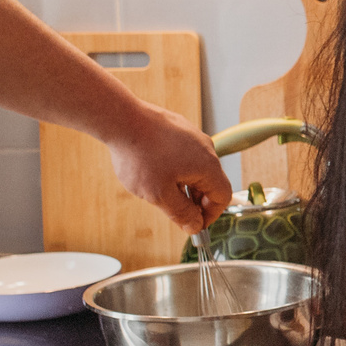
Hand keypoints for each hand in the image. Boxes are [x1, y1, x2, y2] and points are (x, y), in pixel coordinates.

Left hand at [106, 101, 232, 230]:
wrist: (122, 120)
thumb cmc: (140, 156)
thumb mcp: (159, 195)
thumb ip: (181, 213)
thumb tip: (195, 225)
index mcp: (207, 166)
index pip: (223, 196)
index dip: (210, 215)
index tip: (194, 224)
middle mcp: (206, 148)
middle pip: (211, 182)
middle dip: (195, 201)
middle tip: (175, 211)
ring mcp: (192, 136)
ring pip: (196, 168)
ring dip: (184, 185)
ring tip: (160, 191)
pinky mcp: (179, 129)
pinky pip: (185, 154)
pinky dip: (176, 168)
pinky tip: (155, 171)